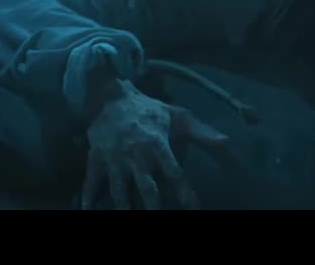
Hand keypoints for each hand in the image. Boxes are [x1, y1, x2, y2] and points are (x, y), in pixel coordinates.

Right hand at [80, 81, 228, 209]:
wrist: (111, 97)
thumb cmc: (149, 111)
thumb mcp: (178, 116)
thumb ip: (202, 131)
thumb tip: (227, 142)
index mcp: (157, 145)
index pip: (175, 173)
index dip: (185, 193)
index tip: (194, 207)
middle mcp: (136, 155)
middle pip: (147, 188)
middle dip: (153, 207)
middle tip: (159, 216)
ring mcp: (114, 159)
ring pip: (119, 190)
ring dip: (125, 207)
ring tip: (130, 217)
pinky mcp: (95, 159)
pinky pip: (91, 181)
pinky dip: (88, 197)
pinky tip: (87, 209)